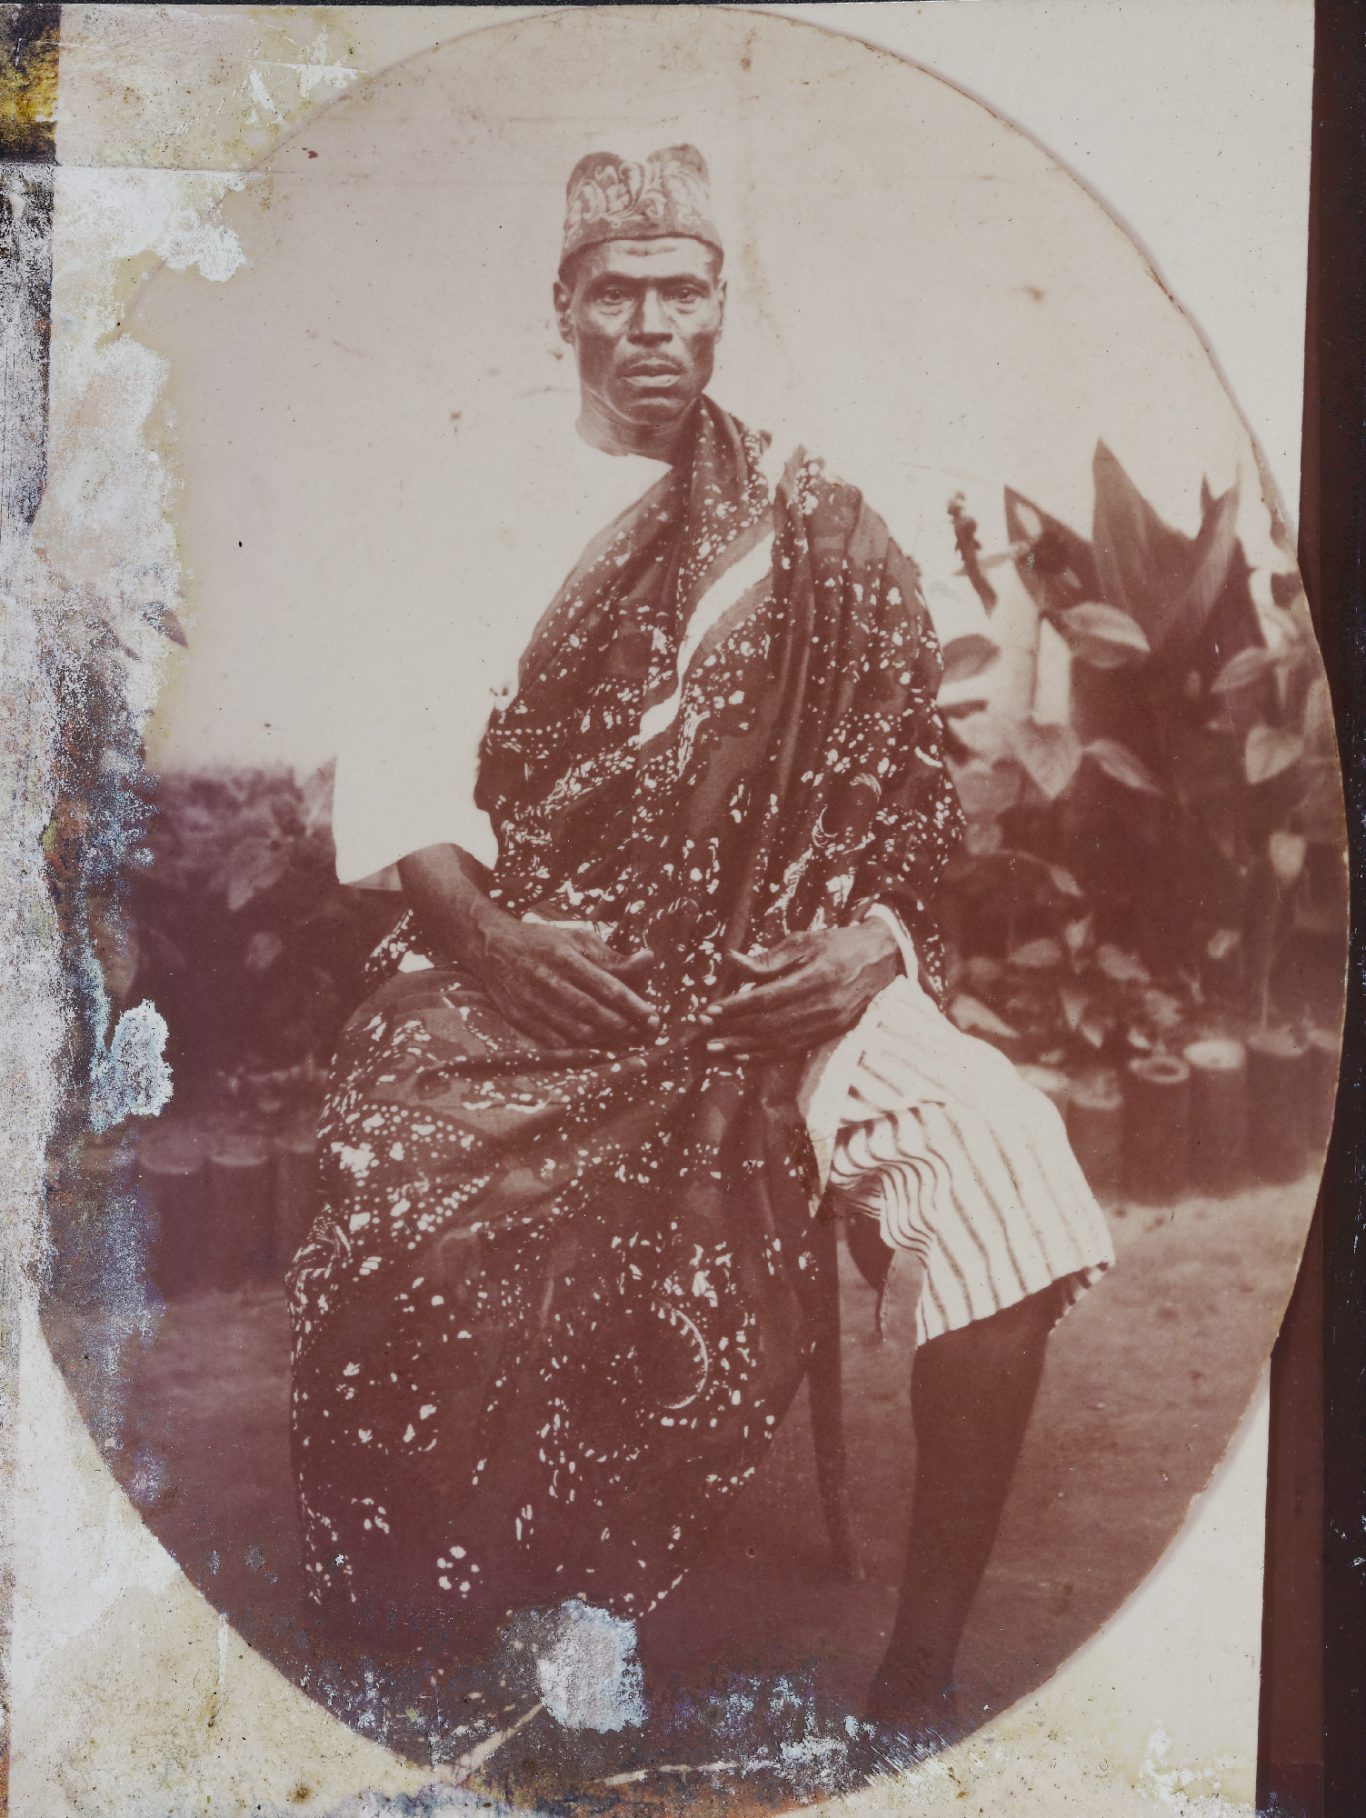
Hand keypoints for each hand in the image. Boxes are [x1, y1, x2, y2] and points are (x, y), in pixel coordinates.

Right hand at [481, 917, 659, 1048]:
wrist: (491, 946)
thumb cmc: (544, 942)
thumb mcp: (578, 939)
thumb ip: (613, 956)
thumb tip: (649, 959)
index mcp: (565, 956)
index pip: (607, 985)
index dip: (633, 1004)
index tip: (654, 1016)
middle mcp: (548, 980)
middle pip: (592, 1012)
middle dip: (624, 1026)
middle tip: (646, 1033)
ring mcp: (531, 1002)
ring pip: (575, 1031)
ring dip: (605, 1041)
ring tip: (627, 1042)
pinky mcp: (520, 1018)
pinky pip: (553, 1043)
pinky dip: (578, 1050)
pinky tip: (596, 1049)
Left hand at [699, 921, 900, 1055]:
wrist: (881, 959)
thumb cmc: (837, 944)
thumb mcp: (804, 941)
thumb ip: (768, 958)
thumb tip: (731, 962)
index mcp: (818, 976)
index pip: (769, 997)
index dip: (737, 1007)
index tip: (710, 1011)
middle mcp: (825, 1005)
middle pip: (771, 1024)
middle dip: (734, 1030)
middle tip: (704, 1033)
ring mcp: (829, 1024)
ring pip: (779, 1042)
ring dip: (744, 1048)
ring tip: (716, 1049)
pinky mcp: (830, 1035)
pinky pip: (792, 1050)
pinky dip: (765, 1056)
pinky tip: (743, 1057)